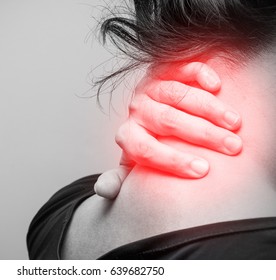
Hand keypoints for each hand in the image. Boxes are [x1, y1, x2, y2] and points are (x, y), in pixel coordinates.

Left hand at [94, 62, 241, 198]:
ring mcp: (150, 87)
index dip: (172, 161)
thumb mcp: (132, 163)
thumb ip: (120, 176)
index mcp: (128, 135)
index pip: (144, 149)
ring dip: (209, 108)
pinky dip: (199, 74)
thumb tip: (104, 189)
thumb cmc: (147, 141)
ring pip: (177, 95)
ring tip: (234, 123)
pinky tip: (216, 86)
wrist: (147, 110)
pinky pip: (180, 68)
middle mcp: (137, 110)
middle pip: (167, 121)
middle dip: (202, 134)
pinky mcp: (164, 70)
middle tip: (232, 146)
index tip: (202, 170)